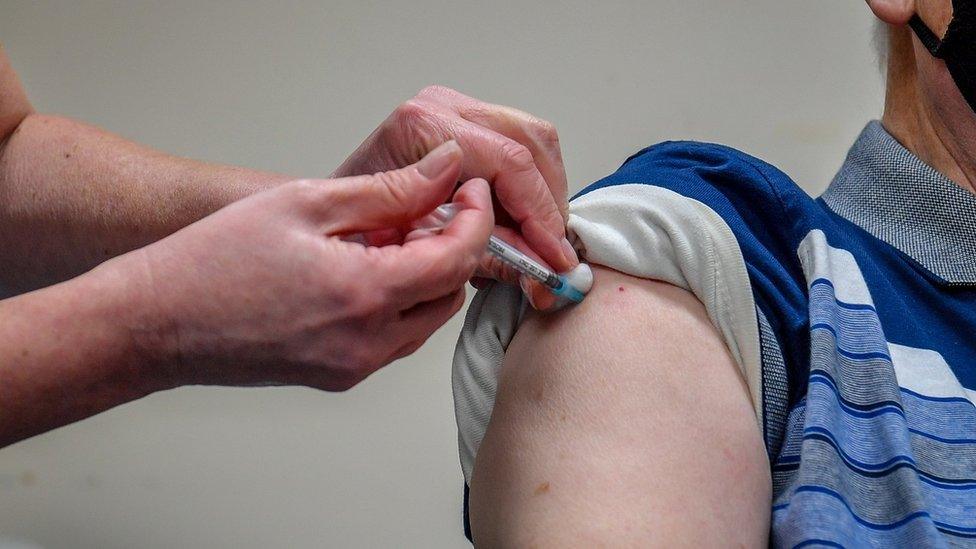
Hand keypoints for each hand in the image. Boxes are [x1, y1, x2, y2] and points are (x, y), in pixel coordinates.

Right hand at [114, 142, 492, 390]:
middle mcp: (369, 343)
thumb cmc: (212, 261)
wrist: (154, 324)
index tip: (466, 188)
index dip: (475, 216)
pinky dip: (396, 300)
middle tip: (422, 208)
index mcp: (365, 295)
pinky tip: (361, 268)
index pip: (459, 257)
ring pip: (426, 319)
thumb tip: (444, 169)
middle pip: (451, 292)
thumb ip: (388, 189)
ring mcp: (355, 366)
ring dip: (424, 275)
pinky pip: (394, 337)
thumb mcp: (305, 204)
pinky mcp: (339, 376)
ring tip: (383, 236)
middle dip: (452, 246)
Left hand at [333, 86, 578, 308]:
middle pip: (532, 141)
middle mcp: (441, 108)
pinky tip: (521, 225)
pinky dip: (529, 188)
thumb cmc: (352, 231)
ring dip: (544, 195)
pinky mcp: (463, 122)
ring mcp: (454, 110)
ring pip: (533, 139)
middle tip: (552, 252)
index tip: (553, 257)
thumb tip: (539, 273)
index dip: (541, 214)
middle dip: (549, 203)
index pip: (510, 163)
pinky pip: (518, 144)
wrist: (323, 221)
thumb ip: (482, 252)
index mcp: (423, 127)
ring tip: (538, 243)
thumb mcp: (418, 247)